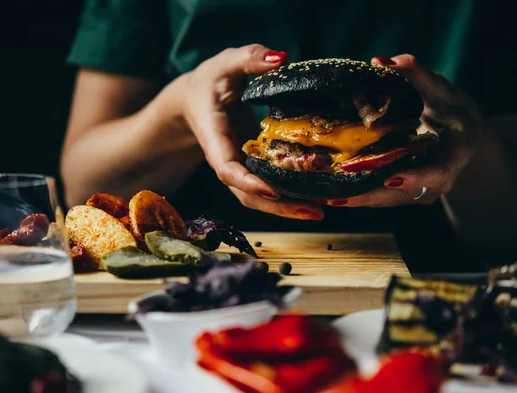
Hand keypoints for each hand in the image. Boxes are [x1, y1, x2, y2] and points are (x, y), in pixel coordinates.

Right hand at [180, 44, 323, 220]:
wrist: (196, 99)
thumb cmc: (210, 81)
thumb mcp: (226, 63)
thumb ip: (250, 58)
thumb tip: (282, 58)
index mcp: (214, 137)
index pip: (226, 168)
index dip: (248, 182)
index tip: (273, 189)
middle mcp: (226, 160)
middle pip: (247, 194)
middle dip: (278, 207)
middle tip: (315, 211)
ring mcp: (239, 168)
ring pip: (259, 198)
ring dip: (287, 208)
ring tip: (320, 210)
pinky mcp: (252, 168)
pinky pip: (268, 188)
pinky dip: (289, 196)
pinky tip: (315, 198)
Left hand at [322, 54, 483, 207]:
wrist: (462, 136)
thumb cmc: (452, 109)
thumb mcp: (440, 88)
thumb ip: (415, 73)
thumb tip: (378, 62)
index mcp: (454, 155)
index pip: (438, 172)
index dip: (416, 177)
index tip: (391, 177)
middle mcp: (437, 180)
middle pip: (404, 194)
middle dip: (370, 196)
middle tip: (338, 197)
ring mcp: (420, 190)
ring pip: (387, 199)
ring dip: (357, 199)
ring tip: (324, 198)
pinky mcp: (405, 192)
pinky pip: (380, 195)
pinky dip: (357, 193)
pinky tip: (329, 193)